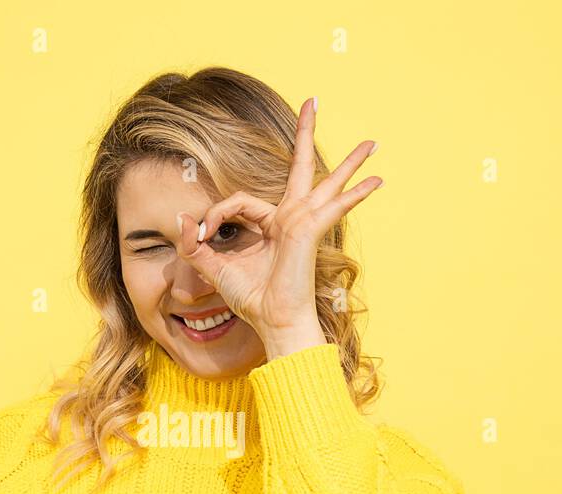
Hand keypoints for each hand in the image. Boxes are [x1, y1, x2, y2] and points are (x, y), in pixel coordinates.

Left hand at [173, 96, 382, 358]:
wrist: (274, 323)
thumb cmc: (251, 300)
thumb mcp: (213, 268)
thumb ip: (195, 244)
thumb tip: (185, 219)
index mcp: (269, 225)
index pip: (240, 200)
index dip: (215, 213)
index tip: (201, 233)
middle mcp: (290, 218)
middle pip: (300, 168)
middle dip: (305, 134)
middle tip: (314, 101)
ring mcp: (304, 222)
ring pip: (326, 180)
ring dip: (350, 161)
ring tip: (373, 142)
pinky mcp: (310, 230)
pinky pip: (331, 205)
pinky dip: (353, 194)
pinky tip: (376, 182)